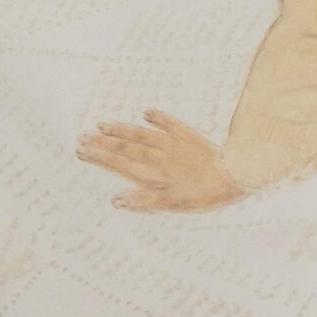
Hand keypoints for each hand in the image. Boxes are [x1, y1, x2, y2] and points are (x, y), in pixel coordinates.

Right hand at [76, 110, 246, 212]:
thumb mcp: (174, 205)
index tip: (81, 151)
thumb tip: (116, 200)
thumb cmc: (205, 194)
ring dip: (122, 129)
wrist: (235, 173)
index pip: (121, 164)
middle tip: (82, 137)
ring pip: (142, 134)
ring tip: (103, 125)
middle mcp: (160, 156)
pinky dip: (157, 117)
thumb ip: (144, 202)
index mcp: (155, 174)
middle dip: (103, 143)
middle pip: (126, 148)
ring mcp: (174, 144)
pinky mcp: (190, 136)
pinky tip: (146, 112)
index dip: (101, 158)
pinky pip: (170, 123)